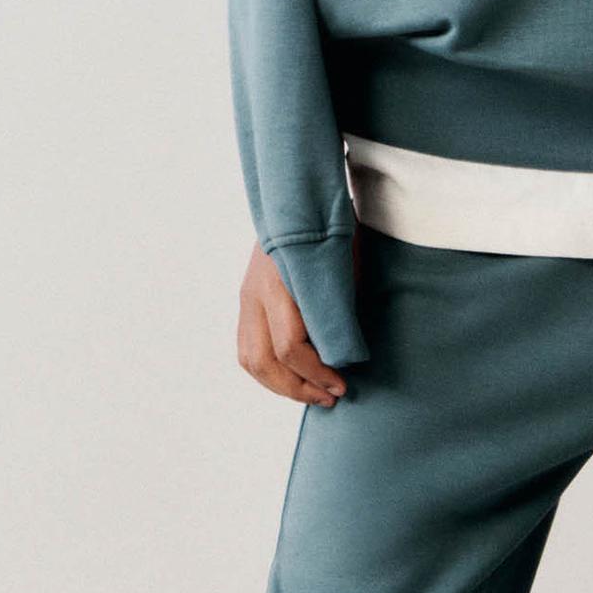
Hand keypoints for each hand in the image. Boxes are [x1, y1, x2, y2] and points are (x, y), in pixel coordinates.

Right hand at [237, 240, 350, 405]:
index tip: (343, 384)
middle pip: (265, 361)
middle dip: (299, 388)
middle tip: (330, 396)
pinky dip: (268, 370)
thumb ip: (339, 309)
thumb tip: (346, 357)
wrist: (298, 195)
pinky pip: (247, 346)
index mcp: (283, 281)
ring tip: (311, 392)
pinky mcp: (246, 298)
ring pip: (250, 359)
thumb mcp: (344, 265)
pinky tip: (293, 375)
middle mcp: (258, 292)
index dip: (318, 373)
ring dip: (280, 385)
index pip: (291, 346)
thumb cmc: (330, 228)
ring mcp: (247, 295)